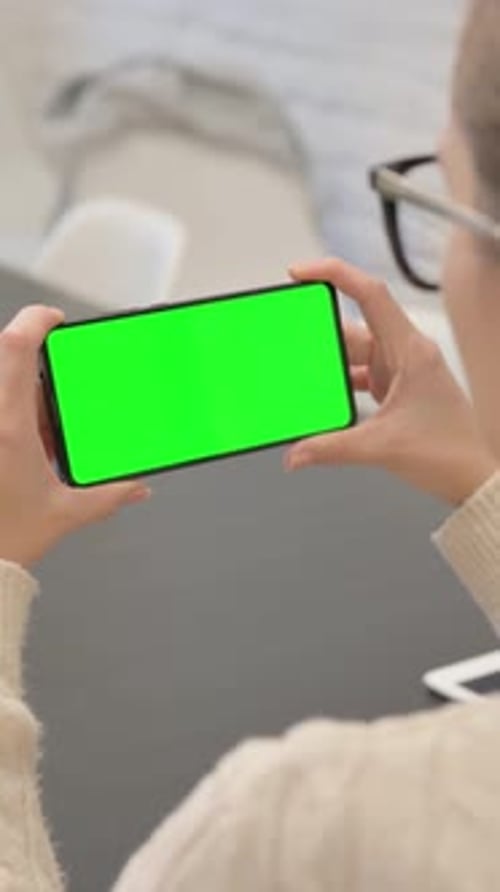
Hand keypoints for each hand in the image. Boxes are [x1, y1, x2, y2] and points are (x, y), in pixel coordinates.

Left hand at [0, 305, 150, 567]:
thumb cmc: (6, 538)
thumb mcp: (66, 512)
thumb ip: (109, 496)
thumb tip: (136, 487)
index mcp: (10, 426)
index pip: (17, 347)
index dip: (36, 321)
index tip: (55, 320)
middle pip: (5, 355)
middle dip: (32, 355)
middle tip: (55, 371)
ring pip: (2, 382)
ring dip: (23, 390)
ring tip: (42, 420)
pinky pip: (1, 408)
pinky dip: (16, 412)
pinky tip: (30, 443)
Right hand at [284, 258, 496, 505]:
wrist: (475, 476)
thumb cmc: (451, 452)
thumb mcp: (382, 448)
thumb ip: (331, 449)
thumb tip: (295, 453)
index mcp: (411, 351)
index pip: (371, 294)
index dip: (334, 275)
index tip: (302, 273)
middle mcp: (408, 353)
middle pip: (354, 326)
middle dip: (320, 330)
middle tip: (291, 333)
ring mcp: (403, 370)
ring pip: (356, 351)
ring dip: (329, 361)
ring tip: (302, 369)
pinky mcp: (398, 388)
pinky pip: (361, 373)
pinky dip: (340, 381)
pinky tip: (323, 393)